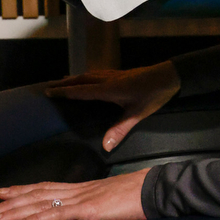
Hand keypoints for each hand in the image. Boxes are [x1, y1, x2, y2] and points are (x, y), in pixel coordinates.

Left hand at [0, 169, 149, 219]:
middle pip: (39, 194)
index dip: (25, 189)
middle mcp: (80, 190)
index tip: (3, 192)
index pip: (49, 186)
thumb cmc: (141, 194)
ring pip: (41, 203)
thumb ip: (100, 202)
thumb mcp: (115, 198)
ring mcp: (83, 198)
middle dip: (11, 203)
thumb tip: (92, 208)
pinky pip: (57, 216)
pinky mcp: (89, 210)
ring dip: (14, 212)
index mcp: (86, 188)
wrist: (157, 189)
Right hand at [45, 61, 180, 151]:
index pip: (81, 90)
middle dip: (65, 83)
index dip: (65, 91)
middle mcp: (109, 79)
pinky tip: (91, 78)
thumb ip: (120, 129)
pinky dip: (88, 76)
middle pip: (82, 79)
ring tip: (64, 81)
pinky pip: (99, 73)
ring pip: (90, 74)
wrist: (171, 75)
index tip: (49, 92)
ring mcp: (116, 74)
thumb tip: (105, 147)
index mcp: (109, 89)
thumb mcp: (138, 113)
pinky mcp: (122, 73)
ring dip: (76, 77)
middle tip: (50, 87)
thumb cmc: (154, 94)